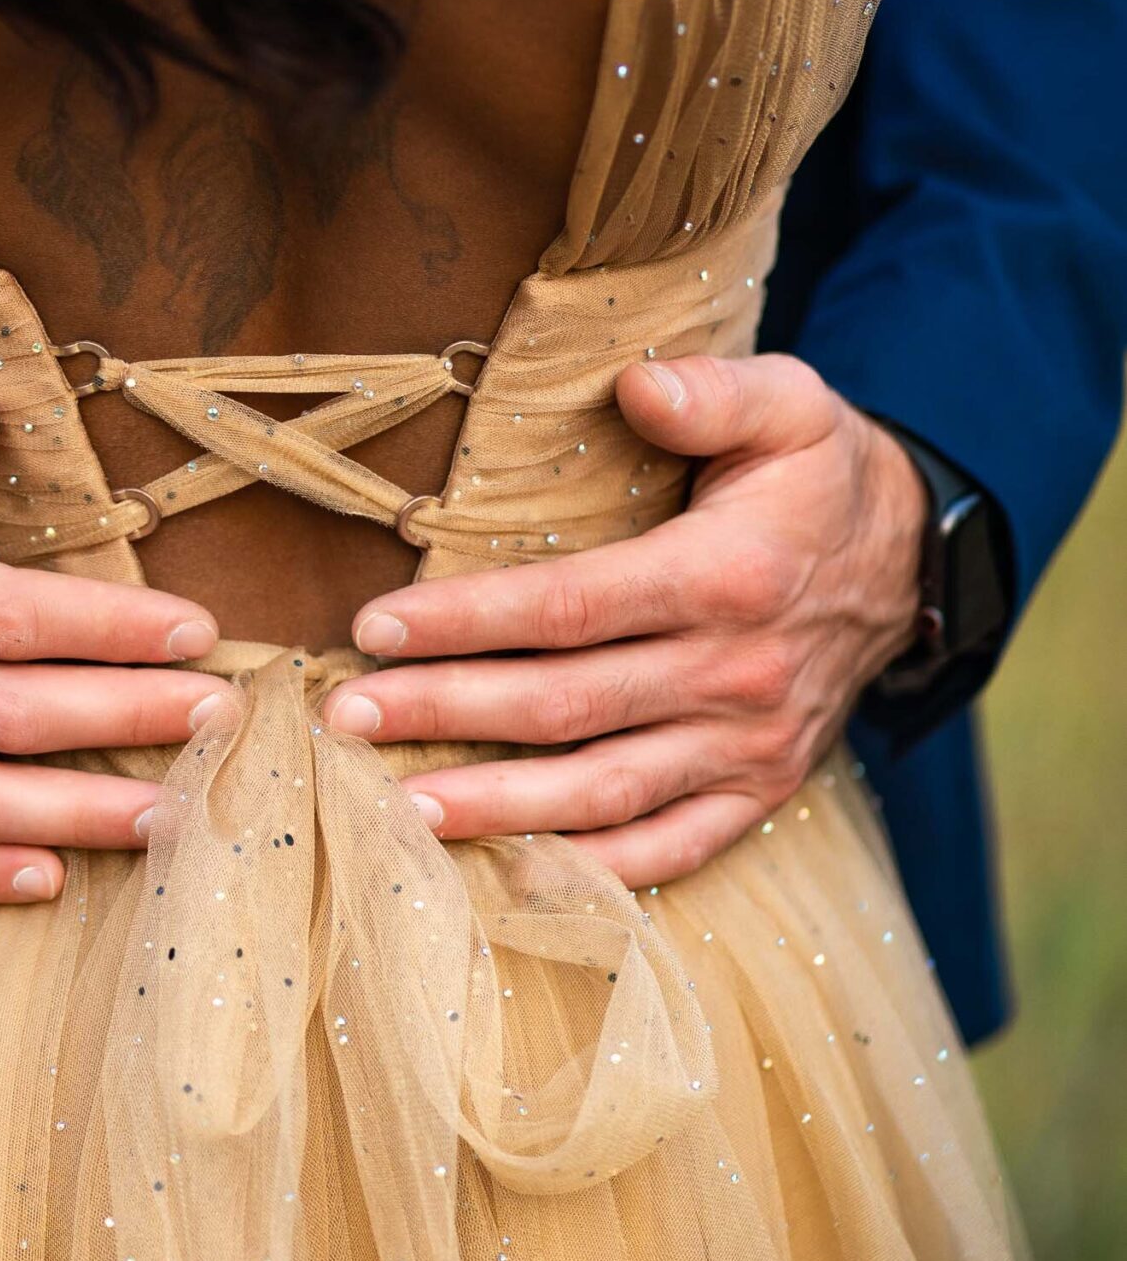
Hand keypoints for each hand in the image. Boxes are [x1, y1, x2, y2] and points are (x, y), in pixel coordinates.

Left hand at [318, 354, 926, 886]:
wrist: (915, 563)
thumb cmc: (821, 473)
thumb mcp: (790, 404)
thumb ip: (712, 392)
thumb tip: (636, 387)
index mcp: (729, 577)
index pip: (570, 608)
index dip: (468, 622)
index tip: (376, 627)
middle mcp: (737, 675)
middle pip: (565, 708)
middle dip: (446, 715)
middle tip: (345, 719)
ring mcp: (750, 748)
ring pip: (602, 794)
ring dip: (497, 809)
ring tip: (397, 812)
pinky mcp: (760, 793)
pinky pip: (667, 851)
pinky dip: (587, 872)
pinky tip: (504, 872)